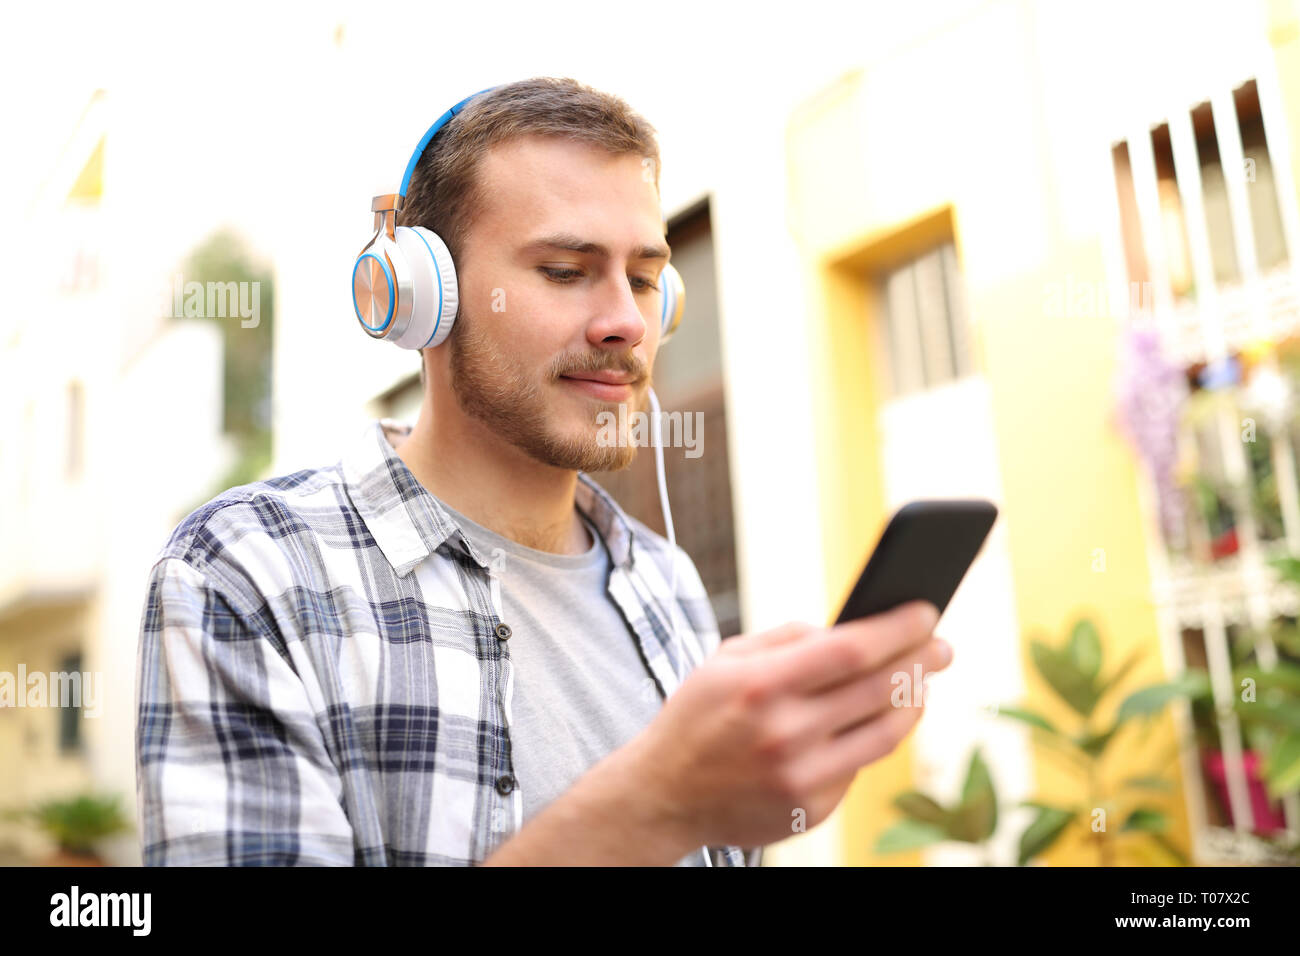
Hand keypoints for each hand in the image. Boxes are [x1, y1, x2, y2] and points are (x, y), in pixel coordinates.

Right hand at [623, 600, 951, 849]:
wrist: (663, 794)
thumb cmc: (697, 717)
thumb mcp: (726, 660)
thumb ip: (787, 639)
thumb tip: (850, 629)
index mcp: (762, 685)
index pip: (851, 649)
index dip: (897, 629)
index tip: (925, 613)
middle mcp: (785, 733)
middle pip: (880, 689)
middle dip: (921, 661)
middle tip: (940, 645)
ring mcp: (801, 777)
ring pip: (885, 734)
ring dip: (912, 703)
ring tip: (920, 682)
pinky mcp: (811, 810)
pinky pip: (860, 766)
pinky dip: (874, 738)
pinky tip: (879, 720)